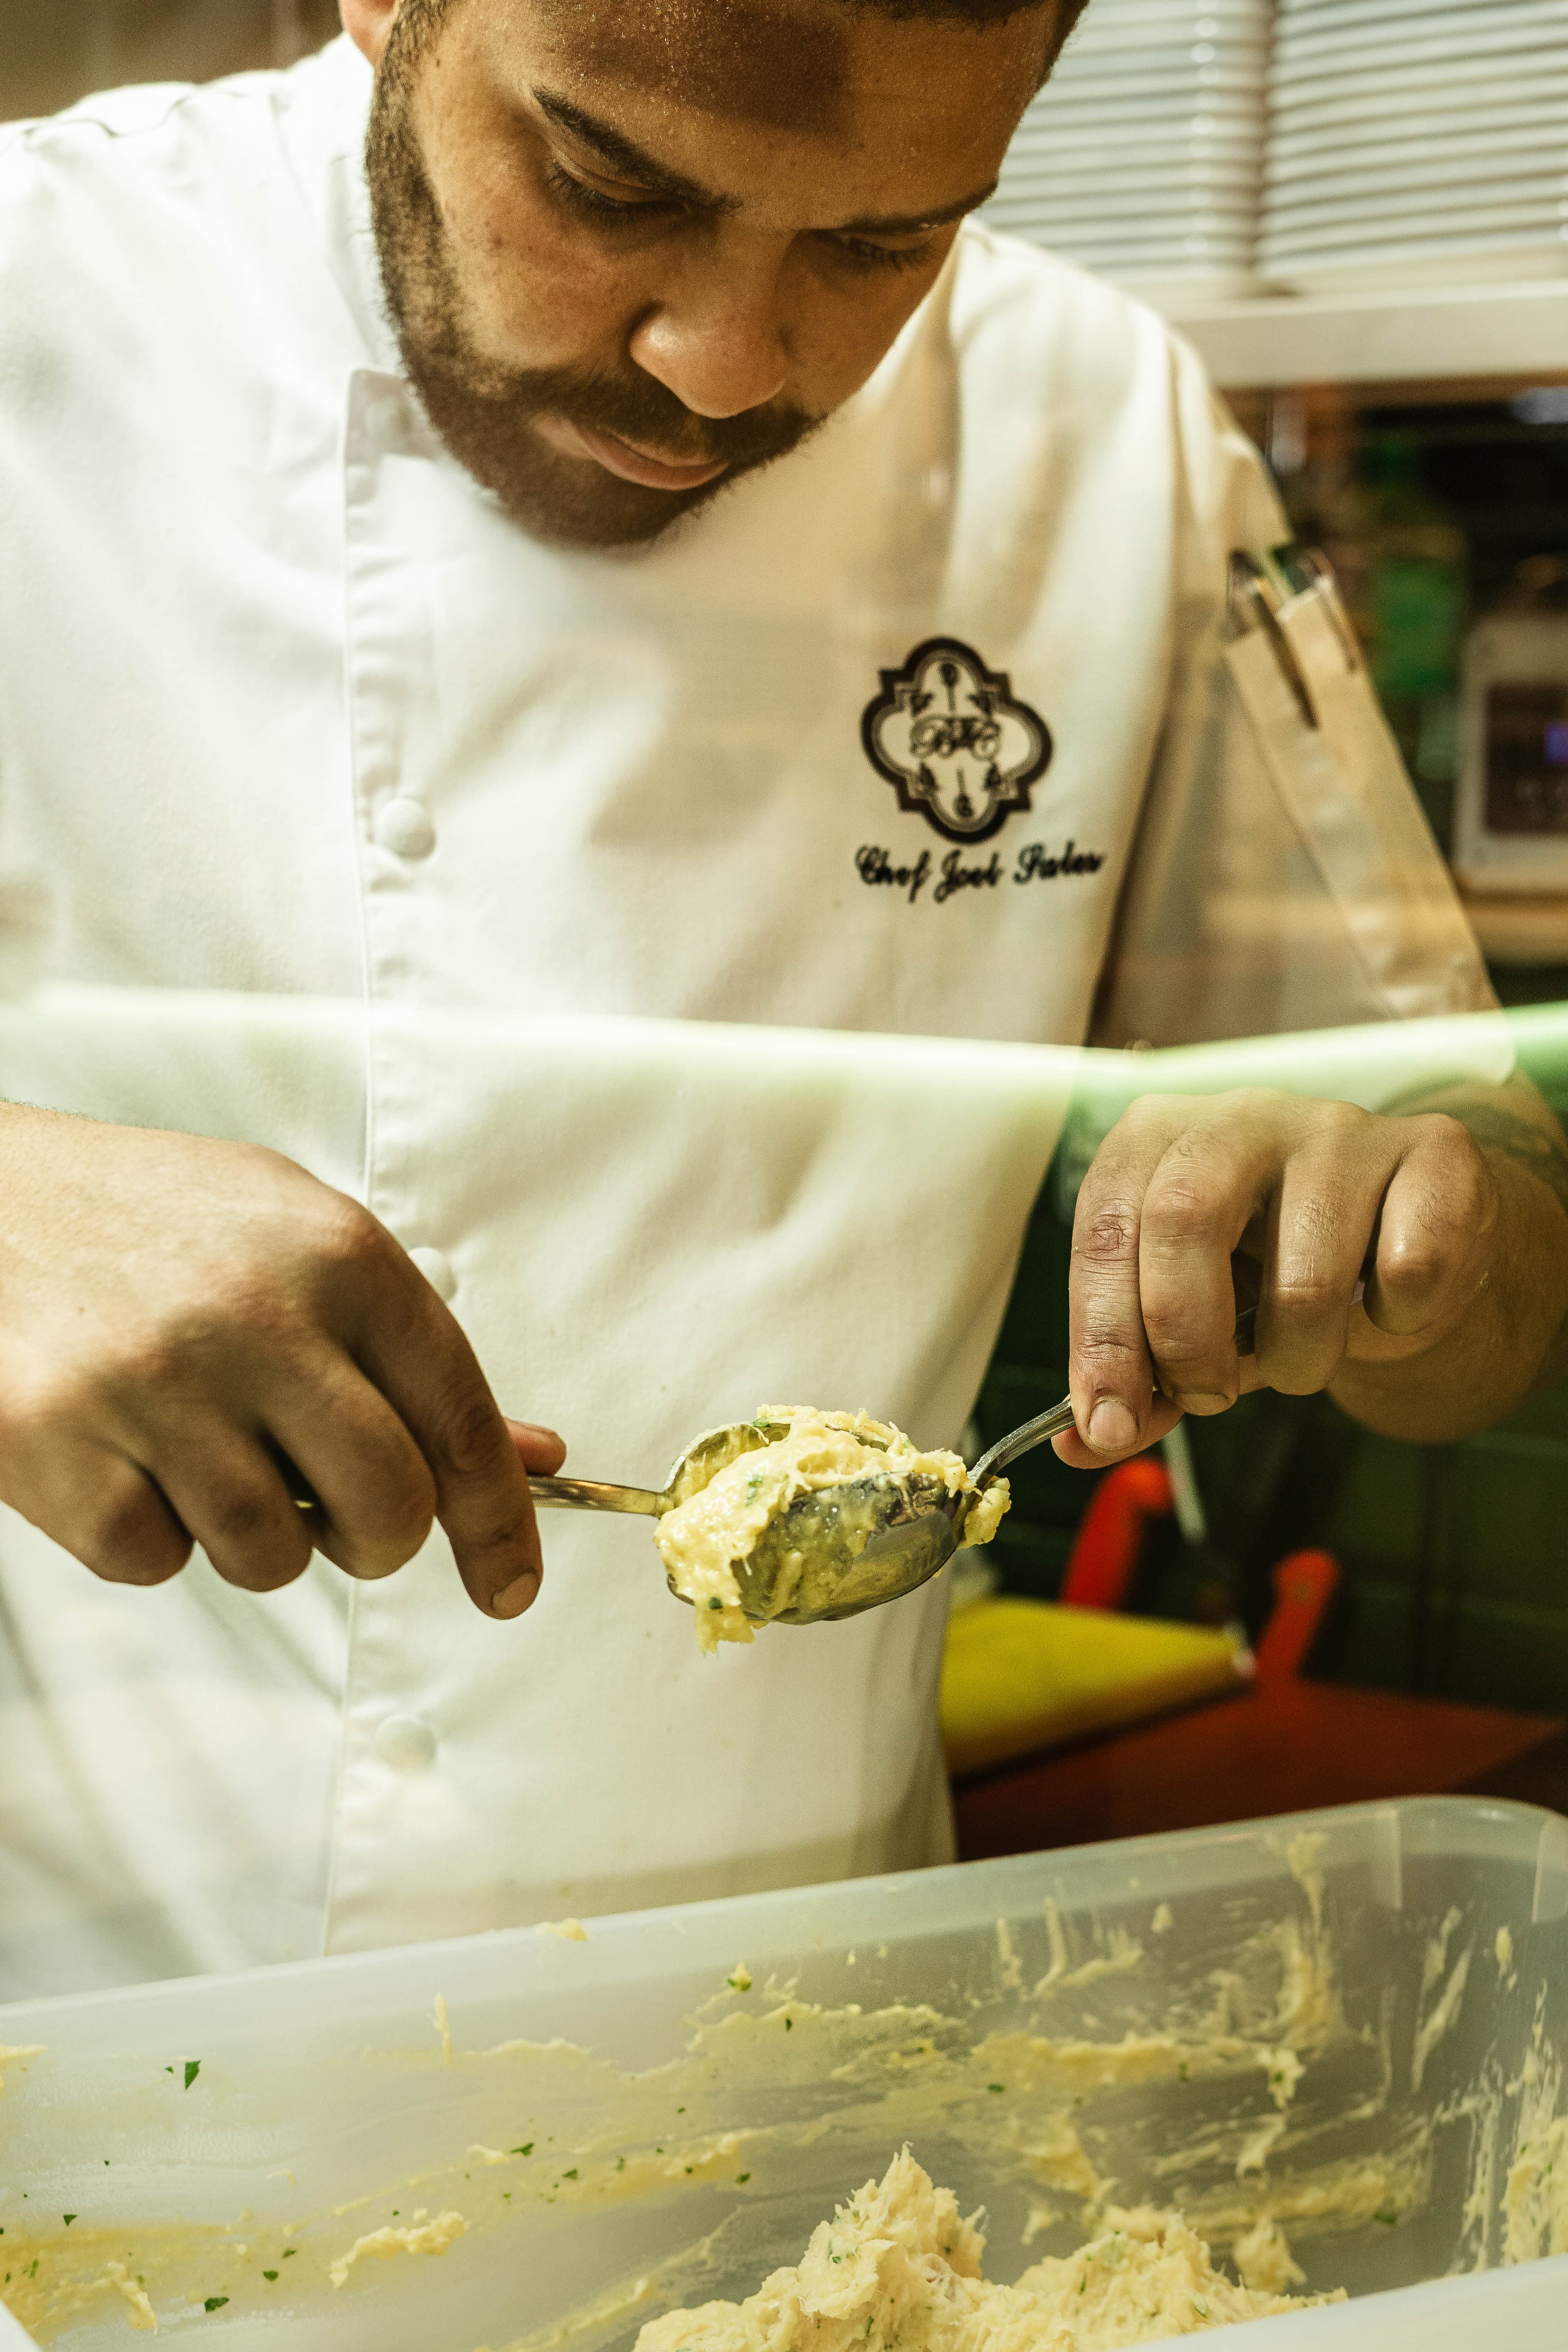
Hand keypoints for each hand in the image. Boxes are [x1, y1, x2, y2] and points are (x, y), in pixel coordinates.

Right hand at [0, 1105, 564, 1612]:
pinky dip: (155, 1534)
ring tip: (208, 1453)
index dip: (500, 1524)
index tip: (509, 1586)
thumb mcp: (303, 1247)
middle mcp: (255, 1317)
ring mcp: (154, 1385)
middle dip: (377, 1541)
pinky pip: (159, 1563)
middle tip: (337, 1515)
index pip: (460, 1418)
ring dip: (258, 1539)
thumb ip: (414, 1359)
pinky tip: (130, 1454)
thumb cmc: (158, 1224)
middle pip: (387, 1508)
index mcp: (339, 1256)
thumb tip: (533, 1462)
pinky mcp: (60, 1448)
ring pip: (274, 1556)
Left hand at [1054, 1087, 1498, 1467]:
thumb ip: (1135, 1380)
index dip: (1103, 1335)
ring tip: (1302, 1355)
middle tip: (1208, 1397)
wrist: (1398, 1252)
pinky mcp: (1433, 1151)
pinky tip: (1387, 1307)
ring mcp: (1340, 1126)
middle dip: (1187, 1340)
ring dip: (1299, 1360)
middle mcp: (1240, 1114)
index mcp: (1154, 1139)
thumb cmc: (1268, 1282)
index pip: (1105, 1228)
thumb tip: (1083, 1444)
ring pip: (1306, 1279)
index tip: (1111, 1422)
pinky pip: (1411, 1271)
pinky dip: (1396, 1324)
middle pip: (1183, 1218)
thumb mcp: (1189, 1325)